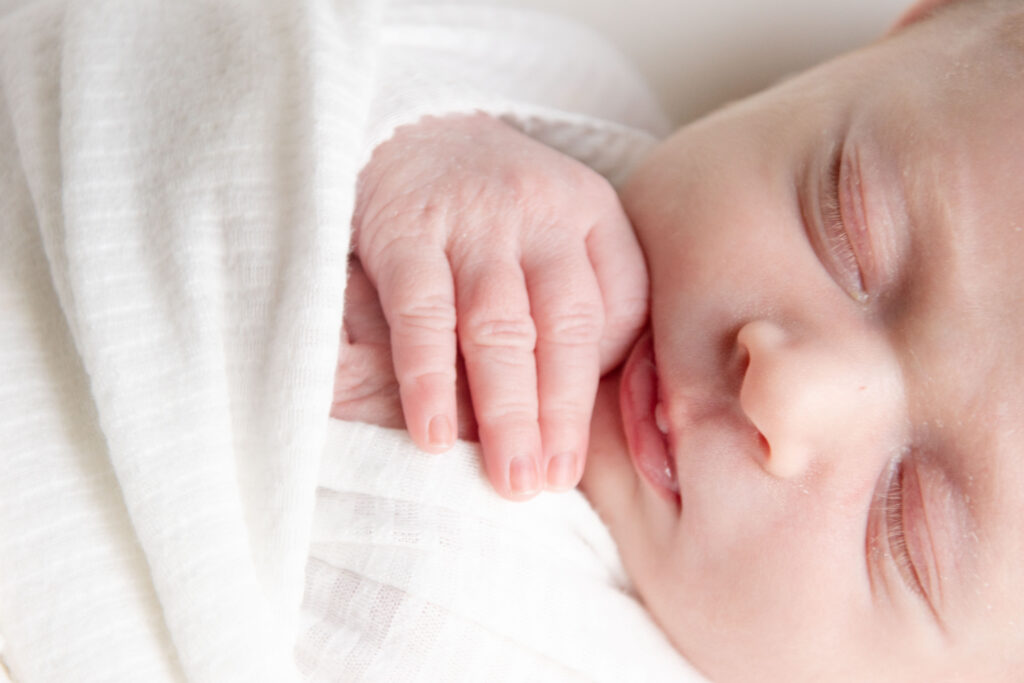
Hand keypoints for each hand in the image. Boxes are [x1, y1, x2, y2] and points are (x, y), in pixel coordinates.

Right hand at [350, 113, 647, 498]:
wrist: (411, 126)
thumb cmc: (494, 208)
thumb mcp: (557, 229)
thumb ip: (586, 297)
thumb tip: (592, 414)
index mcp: (592, 215)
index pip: (619, 309)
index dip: (608, 385)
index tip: (591, 447)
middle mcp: (542, 212)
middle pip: (565, 326)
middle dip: (564, 414)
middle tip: (555, 482)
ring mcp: (474, 219)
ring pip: (499, 325)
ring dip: (508, 409)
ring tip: (513, 478)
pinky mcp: (405, 229)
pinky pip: (421, 312)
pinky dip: (428, 377)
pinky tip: (431, 433)